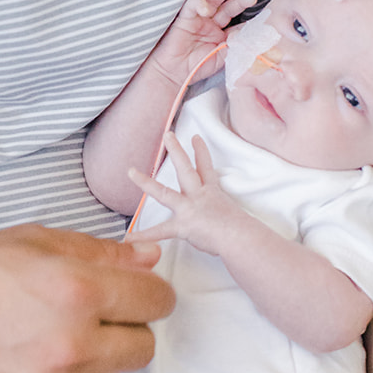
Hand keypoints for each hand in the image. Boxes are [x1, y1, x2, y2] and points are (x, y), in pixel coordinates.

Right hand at [0, 225, 172, 372]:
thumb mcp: (27, 244)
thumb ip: (98, 252)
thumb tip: (149, 260)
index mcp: (76, 293)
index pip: (158, 301)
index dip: (147, 294)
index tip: (131, 295)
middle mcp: (72, 349)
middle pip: (144, 348)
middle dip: (124, 331)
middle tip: (83, 321)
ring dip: (92, 367)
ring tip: (43, 348)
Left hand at [130, 133, 246, 255]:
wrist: (241, 237)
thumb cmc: (244, 232)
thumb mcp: (234, 217)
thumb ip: (219, 216)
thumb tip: (213, 224)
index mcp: (213, 193)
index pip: (206, 169)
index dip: (201, 152)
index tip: (196, 138)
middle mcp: (199, 196)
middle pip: (186, 169)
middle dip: (177, 151)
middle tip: (168, 134)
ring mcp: (189, 209)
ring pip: (164, 192)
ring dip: (146, 183)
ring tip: (131, 172)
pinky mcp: (183, 225)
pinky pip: (160, 231)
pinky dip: (143, 236)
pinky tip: (128, 237)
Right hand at [149, 0, 254, 87]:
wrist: (174, 74)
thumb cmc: (197, 67)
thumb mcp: (223, 57)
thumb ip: (235, 45)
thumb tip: (251, 33)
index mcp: (222, 34)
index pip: (238, 23)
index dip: (249, 21)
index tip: (262, 21)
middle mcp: (212, 24)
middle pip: (228, 7)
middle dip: (241, 1)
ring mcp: (199, 19)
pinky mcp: (184, 18)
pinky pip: (193, 5)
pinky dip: (200, 4)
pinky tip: (206, 8)